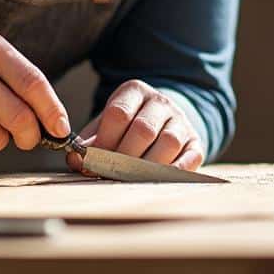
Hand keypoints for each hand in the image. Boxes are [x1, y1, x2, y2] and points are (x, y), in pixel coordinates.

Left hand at [66, 80, 204, 173]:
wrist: (163, 121)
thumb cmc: (127, 126)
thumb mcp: (106, 124)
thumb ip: (90, 140)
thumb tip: (77, 160)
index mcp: (135, 91)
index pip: (119, 113)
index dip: (104, 140)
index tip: (92, 161)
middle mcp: (161, 102)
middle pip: (143, 129)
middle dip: (123, 157)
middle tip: (109, 175)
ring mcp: (181, 122)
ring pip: (168, 143)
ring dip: (146, 167)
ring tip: (128, 181)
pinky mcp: (196, 143)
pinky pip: (189, 158)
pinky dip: (172, 173)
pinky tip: (155, 182)